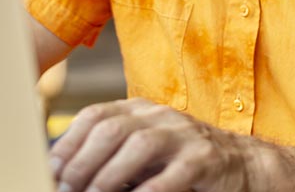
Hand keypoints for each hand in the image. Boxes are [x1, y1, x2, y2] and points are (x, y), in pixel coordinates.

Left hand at [49, 98, 249, 191]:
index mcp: (140, 110)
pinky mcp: (205, 158)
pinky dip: (147, 191)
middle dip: (83, 161)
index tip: (51, 169)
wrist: (243, 164)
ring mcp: (184, 135)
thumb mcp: (145, 150)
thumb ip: (112, 155)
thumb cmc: (182, 161)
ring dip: (109, 175)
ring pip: (140, 145)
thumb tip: (65, 174)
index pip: (95, 115)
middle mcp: (160, 116)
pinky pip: (172, 175)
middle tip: (67, 188)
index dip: (69, 141)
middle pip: (112, 128)